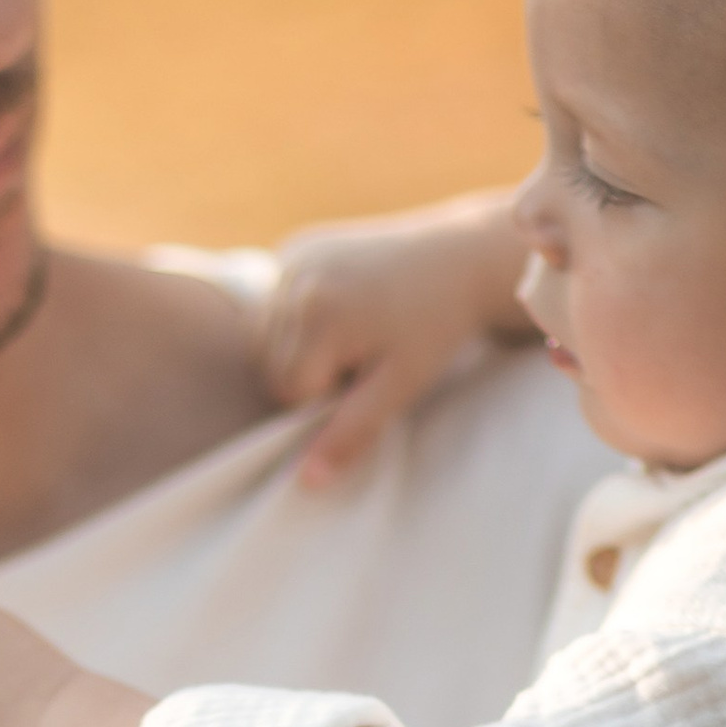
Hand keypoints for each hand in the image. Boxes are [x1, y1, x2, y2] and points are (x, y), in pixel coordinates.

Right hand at [265, 193, 536, 489]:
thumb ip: (350, 433)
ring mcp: (294, 257)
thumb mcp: (400, 387)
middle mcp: (295, 279)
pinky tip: (342, 309)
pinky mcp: (298, 245)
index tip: (369, 376)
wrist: (461, 258)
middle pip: (269, 366)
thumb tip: (306, 482)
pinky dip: (299, 318)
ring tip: (354, 334)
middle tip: (363, 356)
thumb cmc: (436, 327)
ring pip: (265, 337)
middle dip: (309, 375)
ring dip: (300, 350)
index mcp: (318, 315)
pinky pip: (276, 303)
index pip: (287, 393)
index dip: (327, 397)